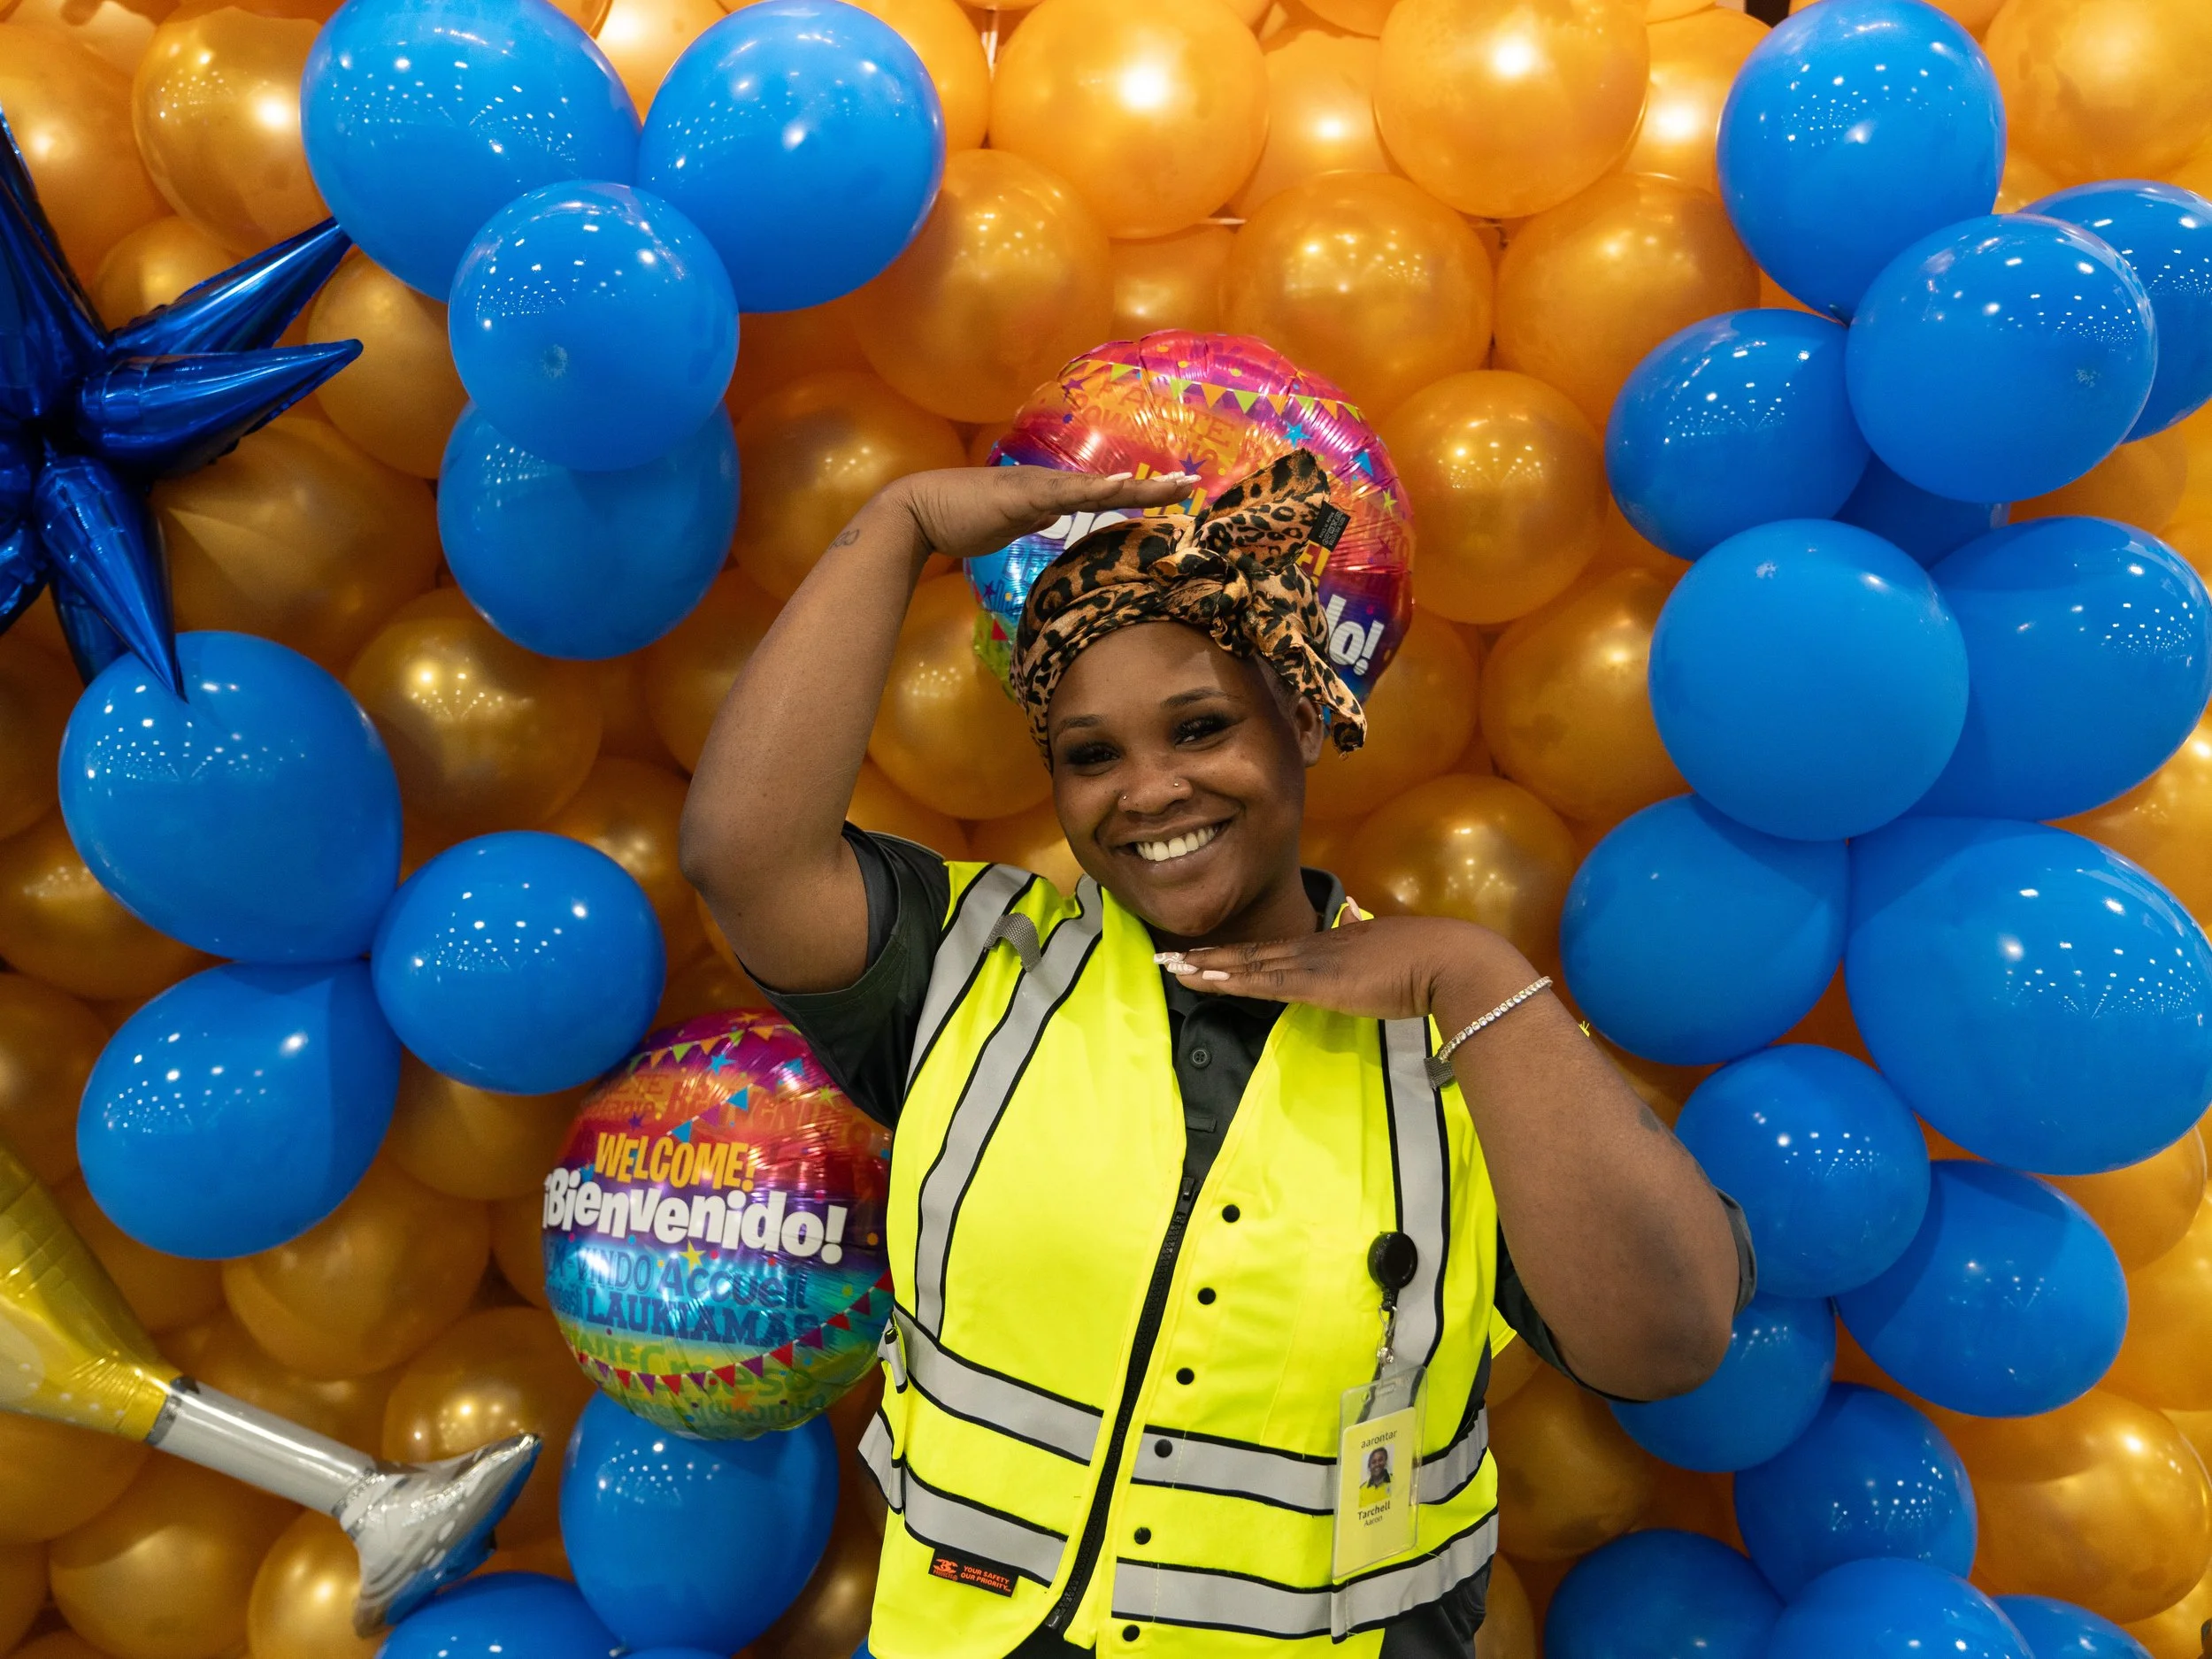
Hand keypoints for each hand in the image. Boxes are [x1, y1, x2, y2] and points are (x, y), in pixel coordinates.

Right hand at [888, 466, 1199, 566]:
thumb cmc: (957, 520)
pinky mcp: (1022, 495)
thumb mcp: (1007, 524)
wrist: (916, 512)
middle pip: (1111, 484)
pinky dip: (1096, 489)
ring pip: (1097, 485)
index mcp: (1048, 492)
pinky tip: (1121, 484)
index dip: (1138, 493)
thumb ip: (1033, 517)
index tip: (1173, 494)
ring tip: (1175, 485)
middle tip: (1194, 484)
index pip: (1102, 492)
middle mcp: (1049, 484)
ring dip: (1137, 486)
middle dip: (1154, 487)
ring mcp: (1036, 486)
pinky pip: (1066, 493)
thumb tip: (1054, 518)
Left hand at [1157, 915, 1534, 1021]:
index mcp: (1329, 943)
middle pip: (1248, 953)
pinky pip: (1262, 982)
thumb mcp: (1386, 948)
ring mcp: (1311, 963)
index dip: (1233, 953)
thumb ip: (1365, 937)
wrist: (1447, 960)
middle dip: (1204, 957)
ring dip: (1205, 967)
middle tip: (1164, 957)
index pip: (1270, 950)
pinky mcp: (1316, 982)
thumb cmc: (1429, 960)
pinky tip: (1203, 980)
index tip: (1202, 955)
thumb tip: (1354, 921)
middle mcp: (1312, 948)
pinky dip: (1229, 980)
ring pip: (1246, 965)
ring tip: (1169, 967)